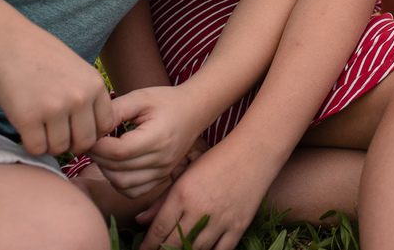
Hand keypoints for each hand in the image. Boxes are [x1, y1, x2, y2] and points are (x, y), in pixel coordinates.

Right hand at [0, 28, 112, 156]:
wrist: (8, 43)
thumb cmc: (42, 56)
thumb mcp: (79, 70)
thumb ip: (88, 95)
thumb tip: (93, 130)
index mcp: (95, 85)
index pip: (104, 125)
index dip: (91, 133)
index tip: (77, 131)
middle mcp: (79, 98)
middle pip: (84, 141)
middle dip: (72, 144)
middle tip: (58, 136)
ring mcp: (54, 109)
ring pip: (60, 148)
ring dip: (50, 145)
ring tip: (41, 131)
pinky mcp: (28, 118)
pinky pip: (36, 148)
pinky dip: (32, 145)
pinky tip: (27, 132)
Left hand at [89, 85, 206, 197]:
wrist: (194, 110)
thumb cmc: (166, 101)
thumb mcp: (140, 98)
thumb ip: (115, 111)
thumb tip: (92, 129)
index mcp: (158, 137)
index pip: (119, 152)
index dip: (97, 146)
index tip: (89, 136)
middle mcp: (162, 159)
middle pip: (118, 169)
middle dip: (97, 157)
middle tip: (90, 143)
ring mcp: (163, 171)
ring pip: (123, 184)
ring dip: (106, 171)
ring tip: (102, 153)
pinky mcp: (162, 177)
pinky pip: (133, 191)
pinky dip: (118, 183)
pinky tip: (115, 166)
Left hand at [137, 142, 266, 249]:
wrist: (253, 153)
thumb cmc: (216, 161)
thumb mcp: (186, 174)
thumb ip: (162, 200)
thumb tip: (140, 222)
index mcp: (182, 194)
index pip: (158, 229)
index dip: (148, 245)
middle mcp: (199, 209)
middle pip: (173, 244)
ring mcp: (220, 219)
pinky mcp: (238, 225)